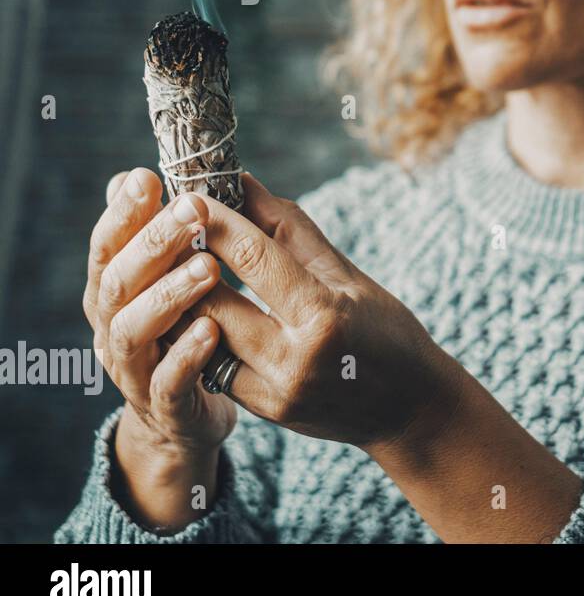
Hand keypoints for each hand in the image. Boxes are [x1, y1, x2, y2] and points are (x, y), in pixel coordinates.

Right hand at [84, 167, 235, 463]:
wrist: (184, 419)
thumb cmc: (181, 332)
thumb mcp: (168, 281)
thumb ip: (160, 236)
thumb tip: (142, 174)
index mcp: (114, 291)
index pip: (108, 244)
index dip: (123, 211)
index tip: (148, 175)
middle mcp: (113, 326)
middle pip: (118, 279)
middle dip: (153, 241)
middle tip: (193, 209)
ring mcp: (134, 369)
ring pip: (133, 329)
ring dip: (168, 294)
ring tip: (208, 267)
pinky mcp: (164, 405)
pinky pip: (168, 382)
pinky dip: (185, 355)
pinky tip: (211, 330)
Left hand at [172, 171, 465, 453]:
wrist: (410, 409)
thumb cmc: (387, 331)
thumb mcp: (349, 275)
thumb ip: (290, 230)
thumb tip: (243, 184)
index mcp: (325, 313)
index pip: (254, 257)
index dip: (217, 222)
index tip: (191, 194)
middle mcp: (296, 357)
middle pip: (214, 300)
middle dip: (182, 260)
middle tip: (163, 229)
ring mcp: (276, 390)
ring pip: (202, 337)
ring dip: (179, 299)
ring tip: (164, 266)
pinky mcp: (265, 411)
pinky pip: (212, 367)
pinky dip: (196, 335)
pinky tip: (186, 310)